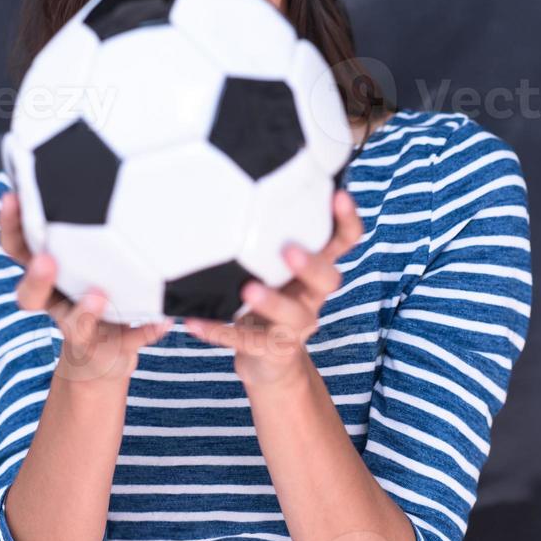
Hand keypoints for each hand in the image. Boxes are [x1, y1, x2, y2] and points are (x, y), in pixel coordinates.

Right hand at [0, 190, 173, 385]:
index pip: (19, 249)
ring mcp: (80, 329)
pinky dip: (144, 332)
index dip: (10, 227)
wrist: (105, 356)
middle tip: (45, 259)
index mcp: (48, 273)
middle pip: (30, 294)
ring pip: (71, 325)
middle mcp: (57, 302)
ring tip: (100, 295)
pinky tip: (164, 322)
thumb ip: (90, 222)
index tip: (12, 197)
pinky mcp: (108, 349)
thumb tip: (111, 157)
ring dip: (84, 310)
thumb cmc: (96, 288)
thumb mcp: (88, 255)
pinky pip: (127, 342)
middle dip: (36, 276)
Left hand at [183, 189, 363, 389]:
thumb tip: (232, 178)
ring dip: (272, 302)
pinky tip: (193, 322)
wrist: (269, 361)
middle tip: (289, 250)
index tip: (338, 196)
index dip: (347, 222)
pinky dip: (219, 331)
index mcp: (316, 269)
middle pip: (328, 280)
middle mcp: (312, 296)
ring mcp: (295, 327)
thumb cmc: (271, 298)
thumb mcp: (274, 266)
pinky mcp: (271, 350)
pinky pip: (245, 341)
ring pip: (294, 316)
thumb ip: (267, 235)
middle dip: (311, 265)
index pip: (343, 242)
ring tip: (248, 290)